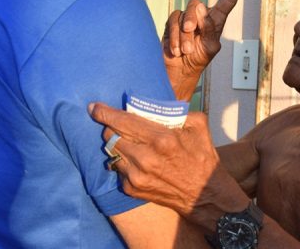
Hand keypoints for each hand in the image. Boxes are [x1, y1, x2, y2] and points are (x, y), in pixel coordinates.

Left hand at [89, 102, 249, 230]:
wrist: (206, 196)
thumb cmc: (202, 158)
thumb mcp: (198, 126)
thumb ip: (176, 111)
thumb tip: (154, 104)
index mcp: (161, 139)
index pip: (123, 121)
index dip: (105, 112)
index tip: (94, 107)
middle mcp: (145, 158)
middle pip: (111, 135)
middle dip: (110, 126)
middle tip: (116, 123)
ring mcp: (136, 176)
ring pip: (111, 151)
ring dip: (116, 143)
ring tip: (128, 141)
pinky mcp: (132, 189)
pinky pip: (117, 168)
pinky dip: (123, 160)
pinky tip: (135, 159)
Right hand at [164, 0, 244, 99]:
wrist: (179, 71)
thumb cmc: (198, 59)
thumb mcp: (210, 47)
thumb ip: (208, 28)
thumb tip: (200, 7)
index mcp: (216, 20)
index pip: (226, 2)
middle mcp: (200, 16)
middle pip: (196, 4)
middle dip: (192, 19)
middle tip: (190, 32)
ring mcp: (184, 19)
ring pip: (182, 15)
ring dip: (183, 35)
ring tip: (185, 51)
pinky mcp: (171, 24)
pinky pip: (171, 22)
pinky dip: (174, 37)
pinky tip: (176, 50)